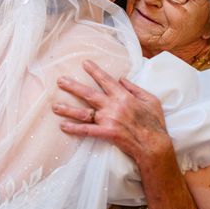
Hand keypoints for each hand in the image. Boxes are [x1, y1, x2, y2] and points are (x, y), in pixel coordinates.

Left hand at [53, 59, 169, 161]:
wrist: (155, 145)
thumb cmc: (155, 122)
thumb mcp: (150, 99)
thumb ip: (134, 88)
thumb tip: (121, 78)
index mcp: (123, 96)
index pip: (106, 80)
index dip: (94, 71)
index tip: (84, 63)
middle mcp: (113, 106)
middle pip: (88, 94)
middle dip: (72, 86)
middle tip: (59, 80)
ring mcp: (108, 120)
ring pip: (83, 112)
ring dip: (67, 109)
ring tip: (54, 106)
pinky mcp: (107, 133)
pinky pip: (87, 130)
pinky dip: (74, 128)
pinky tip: (62, 126)